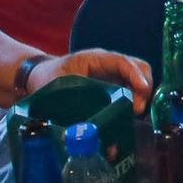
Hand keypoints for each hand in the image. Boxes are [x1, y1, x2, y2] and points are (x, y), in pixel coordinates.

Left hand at [30, 50, 152, 113]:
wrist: (38, 79)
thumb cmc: (47, 78)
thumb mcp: (57, 86)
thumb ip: (72, 100)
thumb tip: (87, 124)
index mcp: (97, 58)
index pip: (123, 62)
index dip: (135, 75)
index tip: (143, 90)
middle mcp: (109, 66)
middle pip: (138, 69)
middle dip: (143, 88)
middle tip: (137, 110)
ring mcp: (112, 77)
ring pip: (137, 82)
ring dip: (139, 99)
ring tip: (133, 117)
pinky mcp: (111, 90)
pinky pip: (129, 95)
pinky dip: (131, 107)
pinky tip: (126, 122)